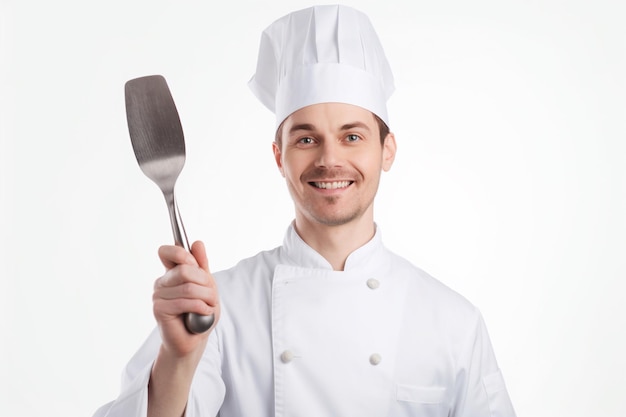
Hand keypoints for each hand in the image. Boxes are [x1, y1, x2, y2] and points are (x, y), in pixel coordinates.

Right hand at [153, 240, 219, 357]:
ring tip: (208, 307)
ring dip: (207, 298)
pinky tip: (203, 313)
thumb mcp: (207, 285)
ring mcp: (158, 295)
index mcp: (171, 273)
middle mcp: (162, 282)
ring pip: (189, 287)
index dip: (182, 254)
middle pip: (185, 269)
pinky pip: (186, 302)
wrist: (194, 340)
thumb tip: (197, 243)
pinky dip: (201, 308)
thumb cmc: (200, 313)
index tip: (195, 265)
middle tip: (210, 296)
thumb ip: (202, 265)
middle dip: (205, 283)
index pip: (167, 251)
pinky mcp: (159, 309)